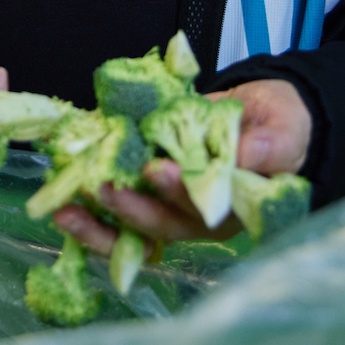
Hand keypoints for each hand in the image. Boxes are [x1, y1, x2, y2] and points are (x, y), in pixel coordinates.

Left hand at [54, 79, 310, 254]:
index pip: (203, 208)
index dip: (178, 193)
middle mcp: (198, 216)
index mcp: (233, 206)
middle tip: (103, 187)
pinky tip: (62, 202)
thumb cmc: (279, 128)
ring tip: (65, 212)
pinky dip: (89, 212)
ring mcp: (171, 209)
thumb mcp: (282, 131)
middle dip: (131, 209)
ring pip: (134, 231)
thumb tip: (243, 156)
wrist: (265, 113)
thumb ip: (265, 147)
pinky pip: (117, 215)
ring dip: (98, 225)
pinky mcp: (149, 195)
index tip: (157, 170)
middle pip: (163, 225)